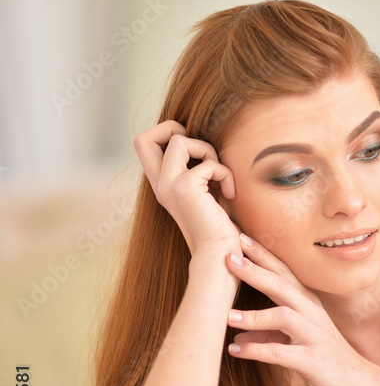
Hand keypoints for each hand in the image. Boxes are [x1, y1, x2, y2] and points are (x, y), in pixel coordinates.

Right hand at [134, 120, 238, 255]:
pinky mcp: (187, 188)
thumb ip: (196, 171)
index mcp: (162, 184)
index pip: (143, 144)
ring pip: (179, 141)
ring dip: (207, 151)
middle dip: (174, 130)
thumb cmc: (218, 227)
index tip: (194, 152)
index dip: (167, 134)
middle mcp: (160, 184)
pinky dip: (226, 174)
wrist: (219, 255)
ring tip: (219, 175)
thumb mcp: (204, 193)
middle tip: (199, 152)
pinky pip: (210, 163)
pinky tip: (230, 194)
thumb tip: (202, 143)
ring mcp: (170, 185)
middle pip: (143, 137)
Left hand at [224, 234, 374, 385]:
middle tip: (229, 258)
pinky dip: (256, 351)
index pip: (283, 272)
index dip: (263, 255)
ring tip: (226, 316)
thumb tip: (237, 337)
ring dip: (253, 315)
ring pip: (282, 316)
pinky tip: (235, 350)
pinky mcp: (311, 360)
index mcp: (308, 303)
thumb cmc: (326, 358)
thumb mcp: (296, 341)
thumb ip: (268, 335)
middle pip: (282, 285)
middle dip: (255, 271)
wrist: (359, 382)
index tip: (239, 237)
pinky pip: (281, 352)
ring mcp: (313, 335)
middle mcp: (311, 313)